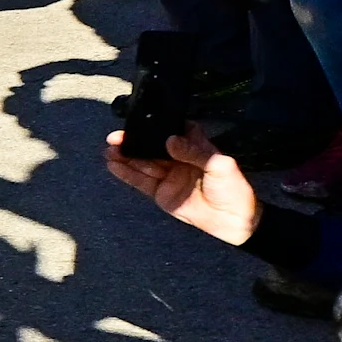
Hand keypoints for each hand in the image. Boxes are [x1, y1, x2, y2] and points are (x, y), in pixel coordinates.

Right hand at [105, 124, 257, 245]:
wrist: (232, 221)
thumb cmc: (232, 189)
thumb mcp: (220, 165)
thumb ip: (194, 151)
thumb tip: (170, 140)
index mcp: (195, 146)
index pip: (172, 131)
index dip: (156, 125)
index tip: (139, 120)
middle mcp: (178, 158)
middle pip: (152, 146)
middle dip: (134, 141)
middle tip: (115, 138)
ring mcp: (168, 175)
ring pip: (142, 163)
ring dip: (125, 156)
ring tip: (109, 151)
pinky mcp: (160, 192)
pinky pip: (140, 181)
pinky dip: (126, 174)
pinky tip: (114, 166)